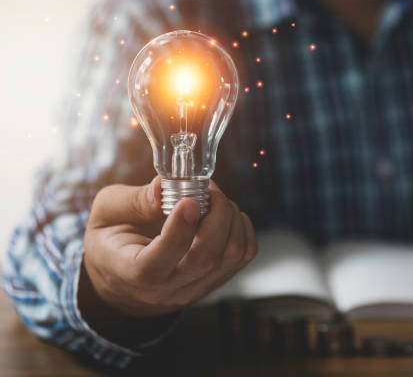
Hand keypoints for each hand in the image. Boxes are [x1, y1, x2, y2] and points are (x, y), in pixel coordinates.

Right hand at [80, 176, 256, 322]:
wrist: (124, 278)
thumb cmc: (113, 241)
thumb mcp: (105, 214)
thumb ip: (131, 201)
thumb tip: (162, 188)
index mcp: (131, 273)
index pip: (156, 264)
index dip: (178, 231)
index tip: (188, 200)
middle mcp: (167, 289)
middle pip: (205, 257)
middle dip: (216, 215)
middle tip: (208, 190)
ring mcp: (195, 288)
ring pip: (231, 256)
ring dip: (231, 218)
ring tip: (214, 199)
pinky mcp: (216, 280)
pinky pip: (244, 255)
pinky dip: (242, 228)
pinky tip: (225, 214)